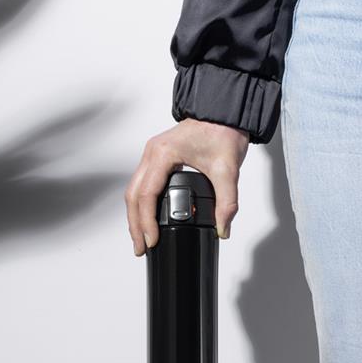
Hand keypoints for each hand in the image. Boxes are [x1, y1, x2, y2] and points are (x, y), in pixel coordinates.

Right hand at [124, 118, 248, 255]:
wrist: (224, 113)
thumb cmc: (223, 131)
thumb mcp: (228, 169)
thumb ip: (227, 202)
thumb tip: (222, 229)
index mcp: (163, 154)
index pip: (147, 194)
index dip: (147, 221)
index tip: (152, 240)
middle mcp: (151, 154)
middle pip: (133, 196)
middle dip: (135, 225)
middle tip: (142, 249)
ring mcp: (151, 156)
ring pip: (134, 191)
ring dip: (135, 217)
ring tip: (141, 240)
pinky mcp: (157, 160)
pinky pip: (141, 186)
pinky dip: (141, 205)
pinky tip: (146, 220)